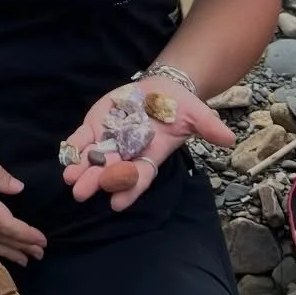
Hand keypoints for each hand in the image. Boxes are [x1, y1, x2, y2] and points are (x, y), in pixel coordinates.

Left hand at [61, 82, 234, 213]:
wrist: (162, 89)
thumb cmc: (181, 107)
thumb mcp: (197, 115)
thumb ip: (208, 127)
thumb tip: (230, 138)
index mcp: (150, 157)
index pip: (139, 177)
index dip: (128, 190)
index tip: (116, 205)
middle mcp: (128, 153)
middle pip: (110, 172)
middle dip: (96, 182)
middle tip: (81, 193)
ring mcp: (110, 141)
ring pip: (93, 158)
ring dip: (81, 168)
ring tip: (69, 178)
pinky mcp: (96, 126)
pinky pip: (82, 139)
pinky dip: (74, 147)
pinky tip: (65, 156)